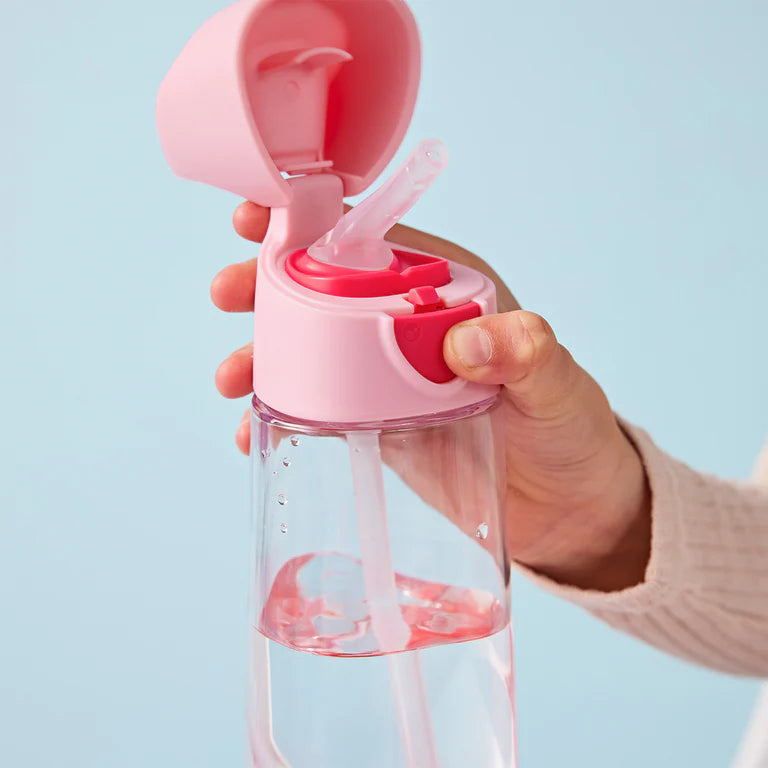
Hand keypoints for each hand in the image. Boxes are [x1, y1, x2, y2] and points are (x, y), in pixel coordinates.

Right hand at [211, 202, 650, 591]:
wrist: (566, 508)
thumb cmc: (569, 432)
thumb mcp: (557, 386)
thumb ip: (526, 354)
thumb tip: (466, 342)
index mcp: (446, 293)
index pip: (372, 243)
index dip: (314, 224)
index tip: (263, 216)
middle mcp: (408, 328)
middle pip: (324, 291)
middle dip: (268, 285)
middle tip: (228, 293)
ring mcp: (385, 379)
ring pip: (309, 350)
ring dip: (263, 353)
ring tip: (232, 377)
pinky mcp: (374, 423)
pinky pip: (317, 407)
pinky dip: (281, 413)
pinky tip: (252, 430)